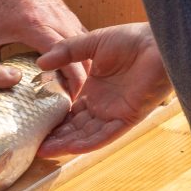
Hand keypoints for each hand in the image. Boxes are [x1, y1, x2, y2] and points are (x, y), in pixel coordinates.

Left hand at [0, 0, 88, 95]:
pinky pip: (82, 38)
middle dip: (82, 80)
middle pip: (81, 54)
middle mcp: (56, 20)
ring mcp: (65, 15)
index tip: (71, 99)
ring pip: (85, 46)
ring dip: (84, 68)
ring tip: (76, 88)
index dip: (71, 79)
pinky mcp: (68, 14)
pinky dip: (83, 54)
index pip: (62, 56)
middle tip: (75, 101)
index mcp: (35, 26)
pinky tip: (76, 69)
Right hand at [36, 22, 172, 156]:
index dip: (53, 120)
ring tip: (44, 151)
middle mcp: (102, 105)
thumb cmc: (131, 40)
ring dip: (67, 143)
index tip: (33, 125)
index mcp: (94, 90)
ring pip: (86, 135)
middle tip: (33, 145)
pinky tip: (71, 147)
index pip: (69, 111)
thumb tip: (40, 62)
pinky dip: (89, 142)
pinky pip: (106, 135)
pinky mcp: (127, 118)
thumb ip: (66, 52)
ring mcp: (114, 113)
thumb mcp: (92, 43)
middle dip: (56, 137)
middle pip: (75, 127)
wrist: (157, 43)